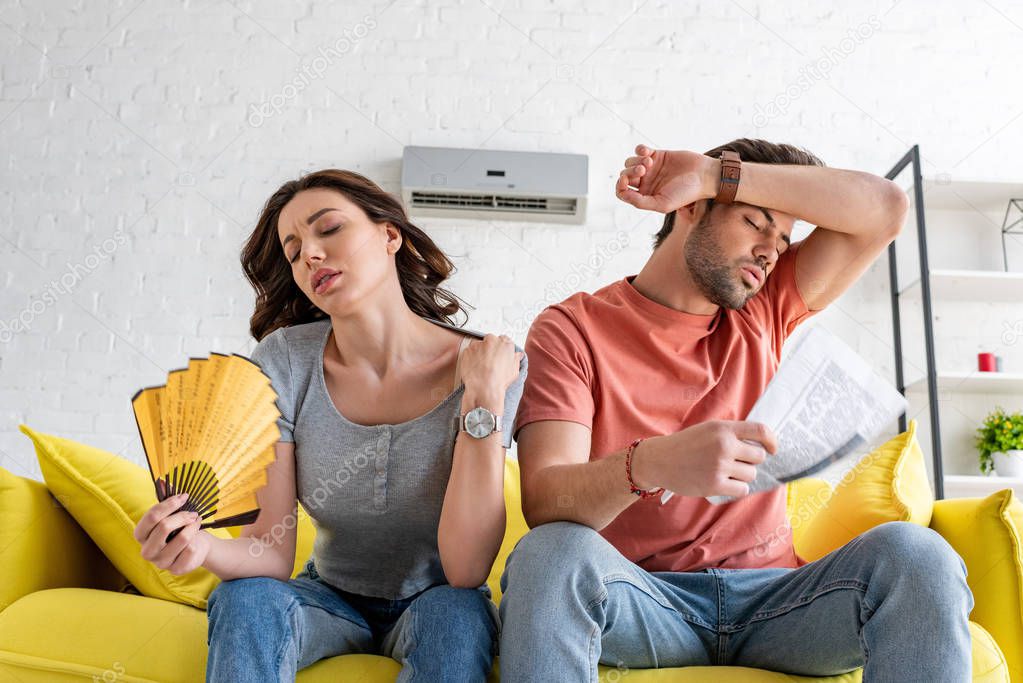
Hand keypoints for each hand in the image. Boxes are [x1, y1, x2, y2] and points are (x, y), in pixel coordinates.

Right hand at [134, 485, 212, 575]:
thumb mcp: (173, 514)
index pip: (151, 517)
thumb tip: (162, 481)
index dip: (169, 504)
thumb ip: (166, 499)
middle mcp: (147, 551)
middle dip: (182, 516)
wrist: (197, 547)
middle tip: (193, 513)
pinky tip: (198, 538)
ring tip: (196, 522)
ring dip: (193, 527)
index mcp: (141, 535)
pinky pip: (190, 550)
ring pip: (181, 538)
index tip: (184, 497)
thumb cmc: (180, 528)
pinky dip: (197, 540)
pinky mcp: (176, 570)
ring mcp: (160, 563)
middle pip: (164, 527)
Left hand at [459, 334, 522, 408]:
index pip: (503, 340)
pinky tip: (474, 368)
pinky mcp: (467, 350)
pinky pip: (468, 352)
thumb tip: (518, 355)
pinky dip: (470, 358)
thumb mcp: (514, 370)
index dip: (500, 349)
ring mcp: (478, 345)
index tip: (498, 355)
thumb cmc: (499, 380)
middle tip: (489, 362)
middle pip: (490, 341)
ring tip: (481, 367)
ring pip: (478, 346)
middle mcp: (491, 341)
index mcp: (505, 343)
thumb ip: (516, 359)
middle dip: (489, 349)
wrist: (484, 388)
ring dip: (479, 353)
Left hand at [615, 144, 718, 212]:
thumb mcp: (662, 204)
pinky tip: (647, 152)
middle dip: (630, 172)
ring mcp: (650, 168)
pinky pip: (639, 150)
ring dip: (636, 162)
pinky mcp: (657, 155)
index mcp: (645, 196)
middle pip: (625, 176)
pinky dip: (639, 150)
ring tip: (649, 163)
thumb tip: (623, 194)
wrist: (703, 175)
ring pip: (630, 163)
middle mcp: (646, 183)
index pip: (622, 192)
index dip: (619, 186)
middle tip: (644, 171)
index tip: (626, 181)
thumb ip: (641, 202)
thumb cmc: (685, 193)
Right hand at [632, 420, 776, 498]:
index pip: (760, 431)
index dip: (772, 441)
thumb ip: (731, 434)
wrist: (659, 460)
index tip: (773, 448)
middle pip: (759, 457)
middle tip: (738, 462)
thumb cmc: (686, 445)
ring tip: (725, 472)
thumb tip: (761, 445)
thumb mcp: (708, 429)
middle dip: (751, 461)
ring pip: (750, 474)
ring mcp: (719, 466)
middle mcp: (724, 445)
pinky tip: (724, 483)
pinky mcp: (715, 484)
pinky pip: (741, 490)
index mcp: (723, 429)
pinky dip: (736, 488)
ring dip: (742, 476)